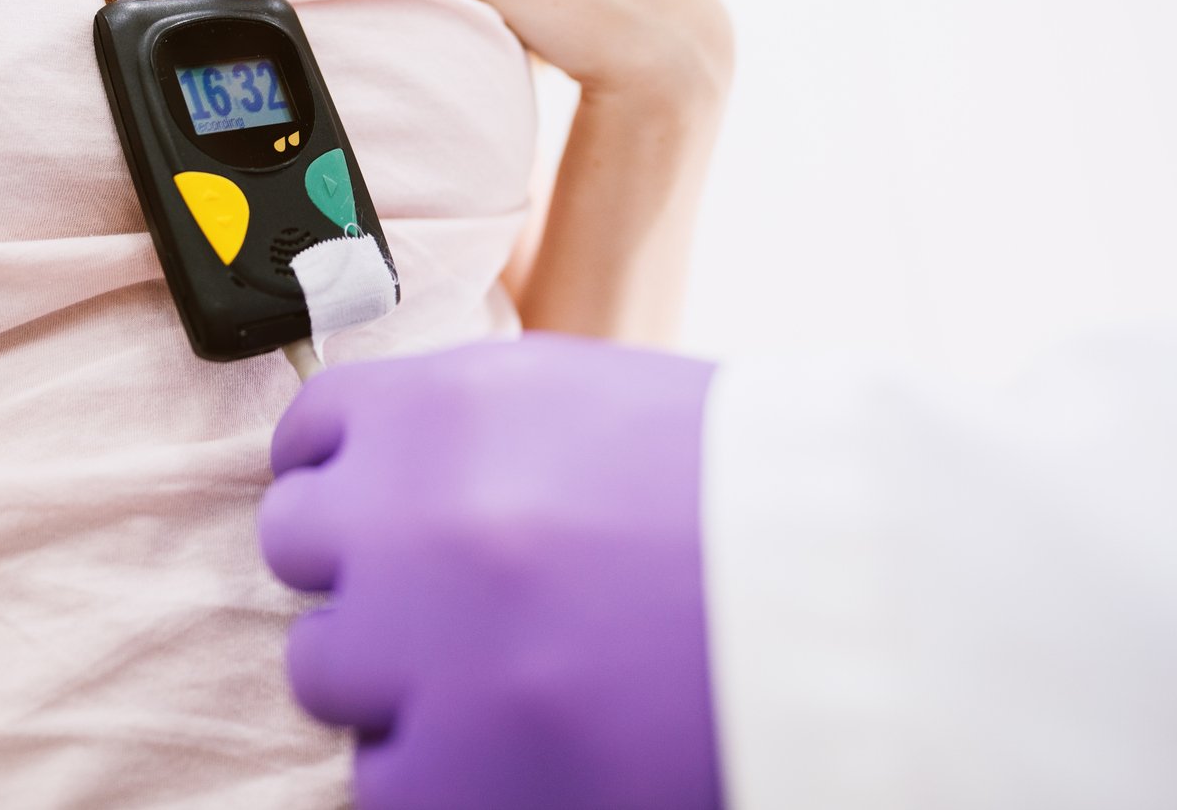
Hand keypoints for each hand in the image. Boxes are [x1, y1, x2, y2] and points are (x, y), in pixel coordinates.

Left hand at [260, 337, 723, 809]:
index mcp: (451, 404)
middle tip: (455, 603)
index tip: (372, 509)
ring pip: (325, 669)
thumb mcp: (598, 407)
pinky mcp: (460, 773)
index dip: (345, 477)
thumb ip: (475, 433)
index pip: (311, 433)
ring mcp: (428, 648)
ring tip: (510, 678)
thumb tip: (380, 472)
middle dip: (369, 574)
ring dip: (398, 679)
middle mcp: (415, 513)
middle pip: (300, 548)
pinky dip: (440, 776)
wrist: (876, 604)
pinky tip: (527, 747)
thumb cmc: (757, 497)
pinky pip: (381, 783)